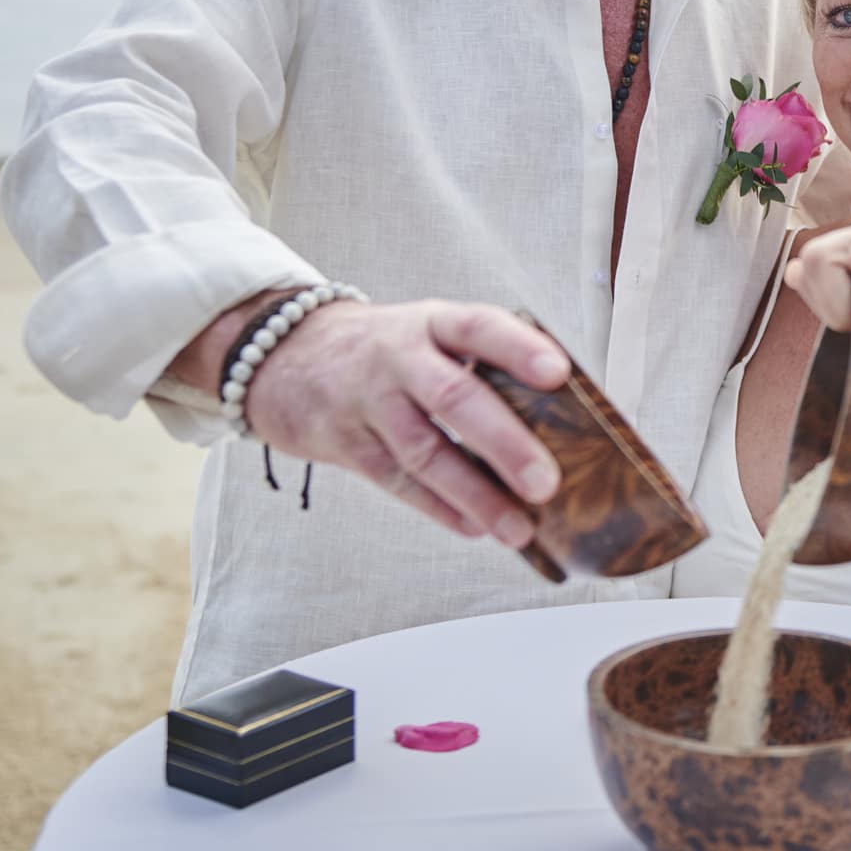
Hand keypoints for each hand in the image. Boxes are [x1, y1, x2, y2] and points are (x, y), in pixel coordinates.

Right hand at [240, 299, 569, 545]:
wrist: (288, 356)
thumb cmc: (390, 352)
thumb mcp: (429, 334)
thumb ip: (481, 364)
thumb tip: (562, 422)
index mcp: (431, 322)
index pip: (478, 326)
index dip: (518, 348)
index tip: (558, 373)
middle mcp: (398, 357)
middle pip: (453, 397)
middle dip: (503, 442)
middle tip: (546, 483)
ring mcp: (367, 401)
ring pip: (424, 451)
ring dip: (475, 494)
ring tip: (518, 528)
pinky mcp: (346, 443)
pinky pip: (397, 481)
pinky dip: (439, 507)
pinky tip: (475, 526)